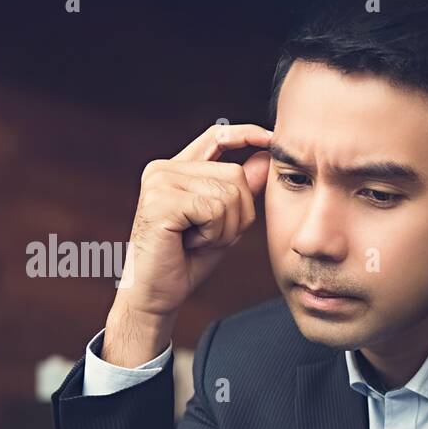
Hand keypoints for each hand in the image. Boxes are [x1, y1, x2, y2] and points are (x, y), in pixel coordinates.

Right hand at [106, 123, 271, 364]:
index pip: (217, 136)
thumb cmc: (187, 261)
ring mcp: (160, 181)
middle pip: (236, 175)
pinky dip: (213, 234)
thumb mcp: (225, 222)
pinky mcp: (160, 200)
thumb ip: (242, 190)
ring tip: (198, 240)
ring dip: (225, 228)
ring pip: (229, 194)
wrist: (156, 294)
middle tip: (209, 236)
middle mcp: (164, 169)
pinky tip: (189, 243)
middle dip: (239, 215)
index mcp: (177, 170)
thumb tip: (265, 158)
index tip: (270, 139)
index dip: (246, 134)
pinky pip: (214, 209)